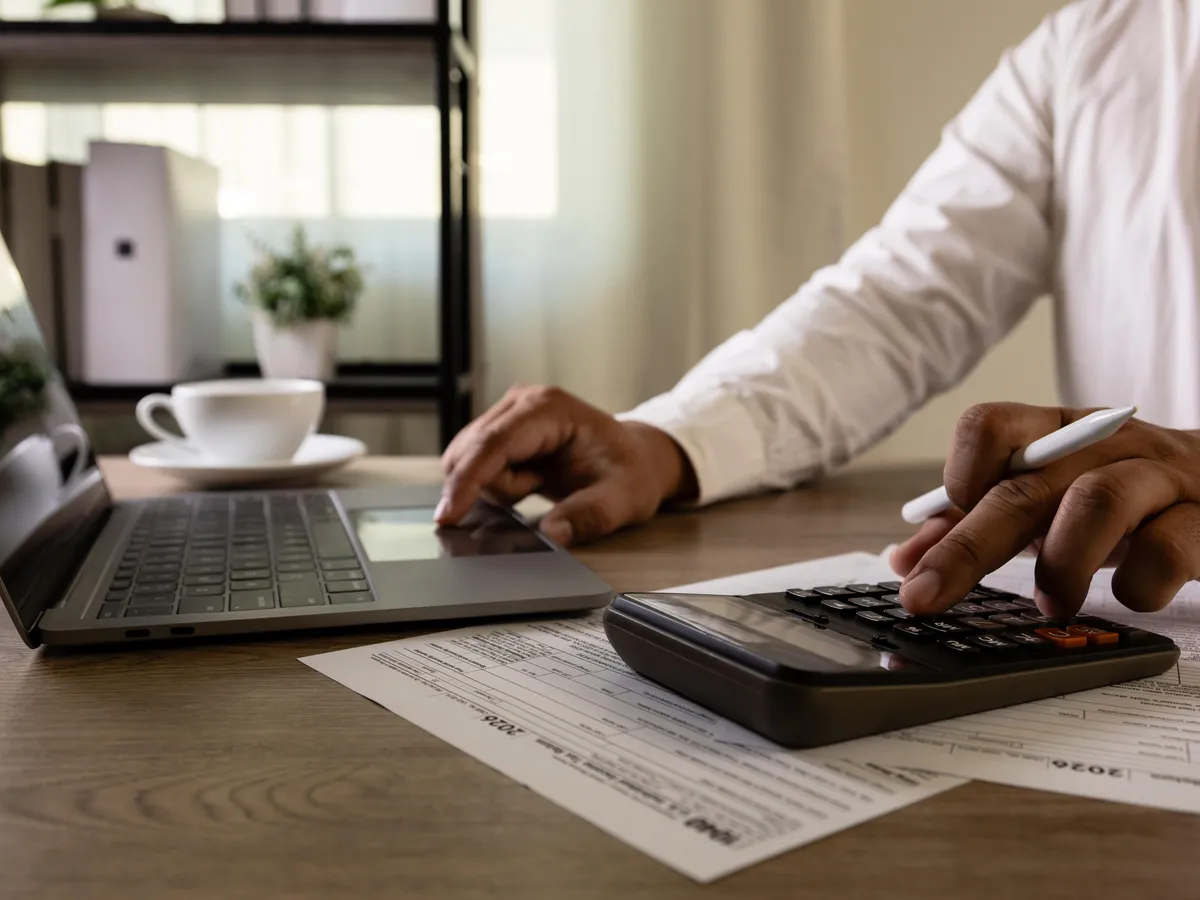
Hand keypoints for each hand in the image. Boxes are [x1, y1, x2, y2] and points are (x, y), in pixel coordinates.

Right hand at [437, 385, 696, 545]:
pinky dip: (496, 485)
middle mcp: (522, 402)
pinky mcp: (502, 431)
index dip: (466, 480)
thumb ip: (589, 516)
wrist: (636, 458)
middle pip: (471, 452)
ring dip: (497, 487)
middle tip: (538, 490)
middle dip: (493, 487)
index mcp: (549, 408)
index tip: (447, 516)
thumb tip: (553, 534)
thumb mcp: (623, 500)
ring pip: (468, 460)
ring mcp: (509, 414)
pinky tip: (529, 482)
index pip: (492, 444)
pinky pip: (476, 466)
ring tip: (539, 484)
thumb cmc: (631, 472)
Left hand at [889, 402, 1199, 617]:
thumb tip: (905, 559)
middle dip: (967, 548)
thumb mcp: (1050, 500)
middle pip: (1026, 486)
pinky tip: (1127, 598)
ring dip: (1059, 564)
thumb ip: (976, 524)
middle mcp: (1105, 444)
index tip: (948, 514)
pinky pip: (1169, 548)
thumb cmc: (1126, 498)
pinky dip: (1138, 583)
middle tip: (925, 596)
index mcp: (1057, 433)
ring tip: (1050, 605)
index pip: (991, 425)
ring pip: (1096, 504)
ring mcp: (1162, 477)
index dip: (960, 469)